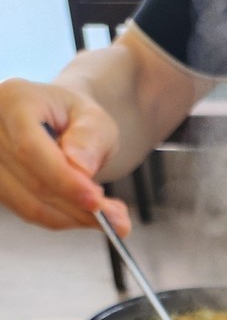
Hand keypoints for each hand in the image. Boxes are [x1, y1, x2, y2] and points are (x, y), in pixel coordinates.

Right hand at [0, 78, 130, 233]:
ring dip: (74, 217)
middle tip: (118, 218)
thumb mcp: (95, 119)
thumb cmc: (75, 118)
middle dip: (78, 206)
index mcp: (14, 101)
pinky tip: (85, 213)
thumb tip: (80, 167)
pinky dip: (62, 218)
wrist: (56, 123)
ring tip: (108, 215)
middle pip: (33, 182)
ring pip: (31, 205)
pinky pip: (29, 212)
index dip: (63, 179)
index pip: (30, 147)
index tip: (96, 201)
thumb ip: (91, 138)